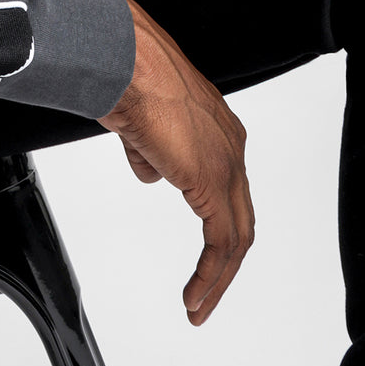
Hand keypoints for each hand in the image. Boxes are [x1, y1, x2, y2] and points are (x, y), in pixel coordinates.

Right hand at [98, 0, 254, 325]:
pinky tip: (194, 293)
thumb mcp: (142, 120)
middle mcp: (230, 145)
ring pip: (237, 236)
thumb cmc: (127, 73)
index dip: (217, 224)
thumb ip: (152, 152)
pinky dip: (211, 274)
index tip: (203, 254)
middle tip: (207, 293)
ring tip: (197, 303)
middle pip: (240, 218)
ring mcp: (226, 164)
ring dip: (218, 277)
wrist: (124, 61)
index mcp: (218, 127)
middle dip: (225, 263)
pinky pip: (222, 243)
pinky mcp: (212, 183)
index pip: (228, 188)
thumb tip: (152, 173)